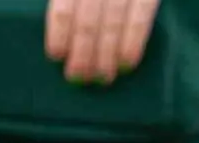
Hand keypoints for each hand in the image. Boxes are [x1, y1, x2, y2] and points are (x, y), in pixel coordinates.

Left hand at [45, 0, 160, 83]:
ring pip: (113, 21)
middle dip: (82, 52)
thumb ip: (68, 2)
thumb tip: (60, 37)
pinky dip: (134, 41)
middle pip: (88, 18)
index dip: (60, 31)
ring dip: (105, 55)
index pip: (64, 5)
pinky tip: (126, 64)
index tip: (57, 55)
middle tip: (78, 78)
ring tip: (101, 79)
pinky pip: (142, 15)